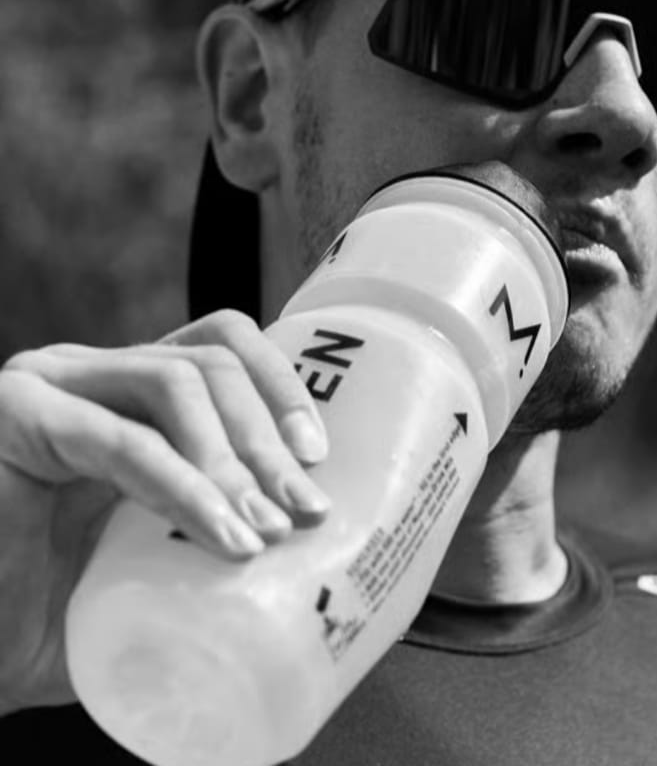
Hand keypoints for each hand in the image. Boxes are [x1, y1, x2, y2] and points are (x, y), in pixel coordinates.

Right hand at [0, 309, 329, 713]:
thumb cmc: (41, 616)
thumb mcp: (148, 569)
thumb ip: (209, 551)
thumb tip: (302, 579)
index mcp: (128, 397)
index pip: (221, 349)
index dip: (280, 388)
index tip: (318, 459)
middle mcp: (91, 377)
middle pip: (212, 362)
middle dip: (270, 433)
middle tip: (307, 509)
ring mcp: (51, 388)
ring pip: (176, 382)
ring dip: (235, 458)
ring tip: (267, 531)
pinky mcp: (18, 418)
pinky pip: (122, 441)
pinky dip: (182, 486)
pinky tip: (223, 536)